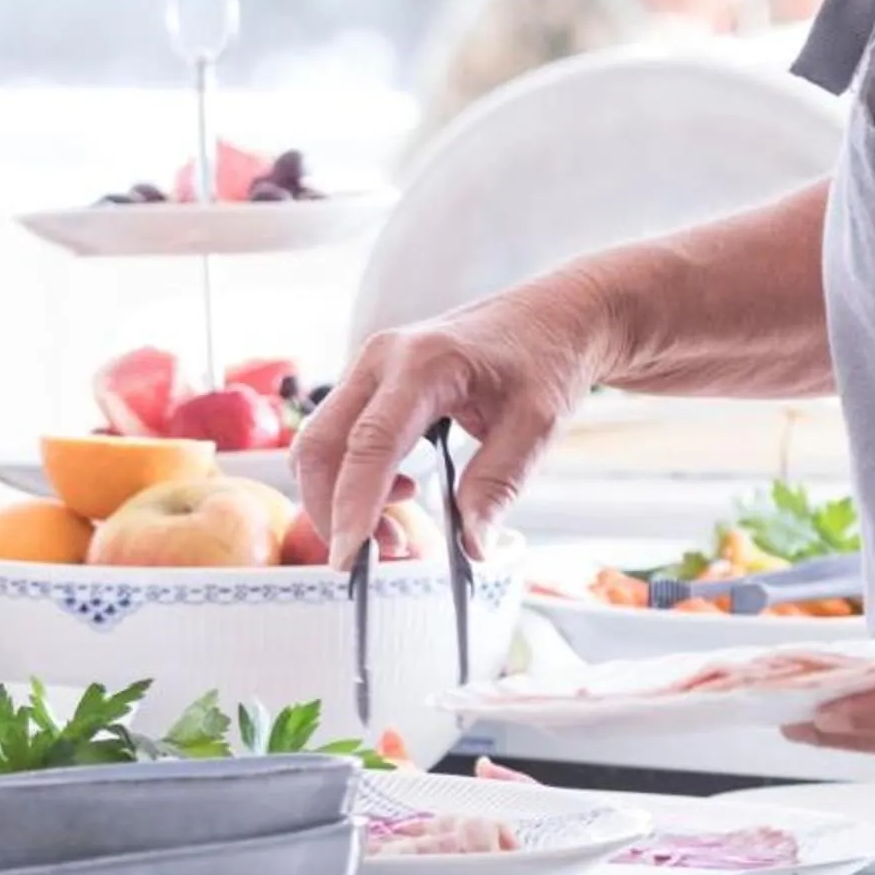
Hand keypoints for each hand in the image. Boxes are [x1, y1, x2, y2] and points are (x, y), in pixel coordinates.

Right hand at [295, 266, 610, 565]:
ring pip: (320, 444)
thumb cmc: (547, 357)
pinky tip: (401, 492)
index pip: (370, 443)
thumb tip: (472, 547)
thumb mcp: (537, 425)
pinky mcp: (372, 383)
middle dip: (332, 511)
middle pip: (321, 446)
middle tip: (376, 557)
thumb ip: (498, 484)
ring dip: (341, 499)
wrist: (553, 316)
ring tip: (395, 534)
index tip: (348, 559)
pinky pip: (338, 438)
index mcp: (424, 362)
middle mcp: (383, 359)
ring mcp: (371, 368)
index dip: (353, 505)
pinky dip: (353, 479)